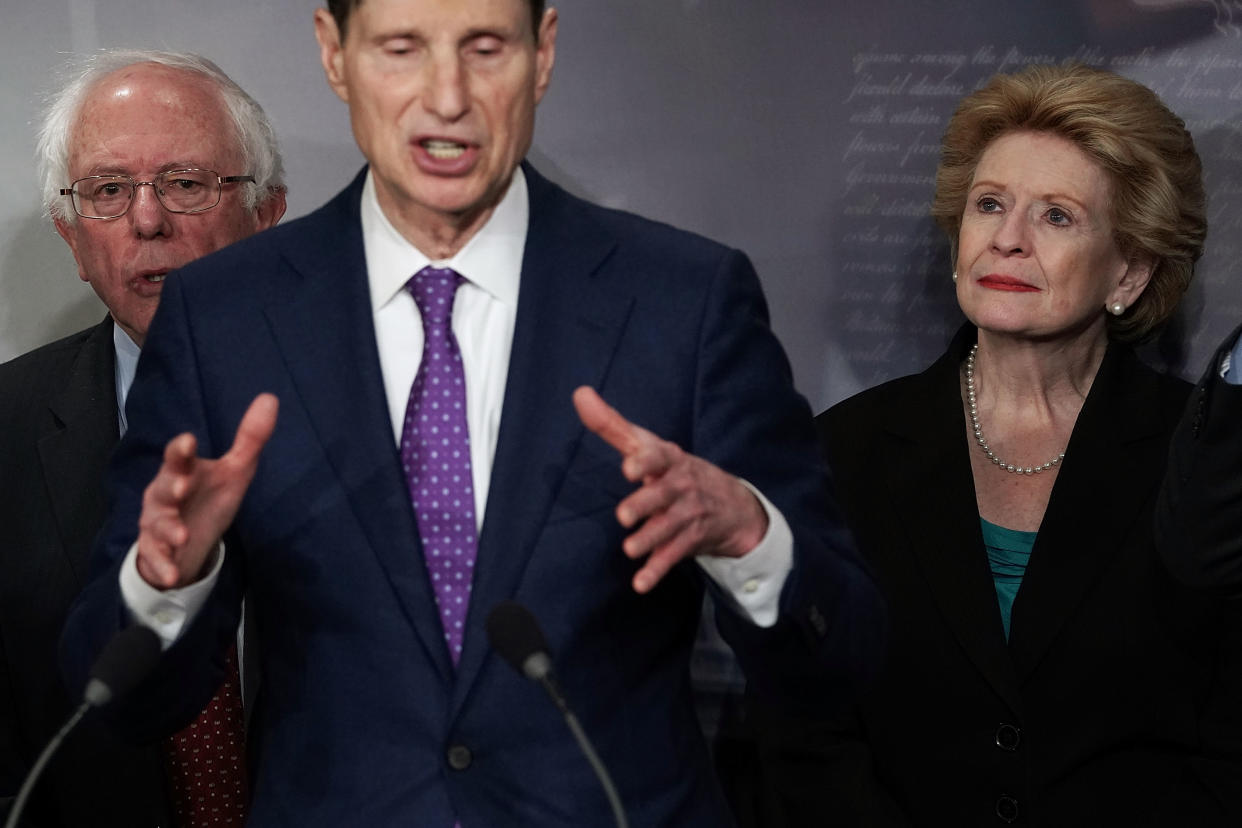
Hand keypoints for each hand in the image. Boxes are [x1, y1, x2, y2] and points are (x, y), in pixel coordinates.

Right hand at [135, 393, 278, 588]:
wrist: (187, 541)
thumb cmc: (207, 498)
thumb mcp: (234, 472)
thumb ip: (249, 439)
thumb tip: (270, 398)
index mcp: (181, 472)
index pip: (178, 457)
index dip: (181, 450)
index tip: (188, 442)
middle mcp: (163, 496)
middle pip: (162, 488)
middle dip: (170, 487)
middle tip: (181, 488)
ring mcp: (156, 524)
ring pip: (156, 525)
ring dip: (168, 529)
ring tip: (182, 536)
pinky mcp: (155, 552)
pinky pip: (155, 559)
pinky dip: (163, 566)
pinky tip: (173, 573)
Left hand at [572, 386, 767, 593]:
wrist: (734, 505)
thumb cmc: (676, 470)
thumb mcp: (650, 446)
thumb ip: (613, 425)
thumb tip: (579, 394)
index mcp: (670, 460)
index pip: (659, 456)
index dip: (645, 460)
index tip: (628, 466)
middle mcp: (681, 486)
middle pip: (664, 494)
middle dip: (645, 504)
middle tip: (623, 515)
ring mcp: (688, 515)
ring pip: (669, 528)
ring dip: (650, 539)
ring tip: (630, 550)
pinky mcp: (690, 541)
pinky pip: (674, 556)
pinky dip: (658, 570)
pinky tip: (641, 583)